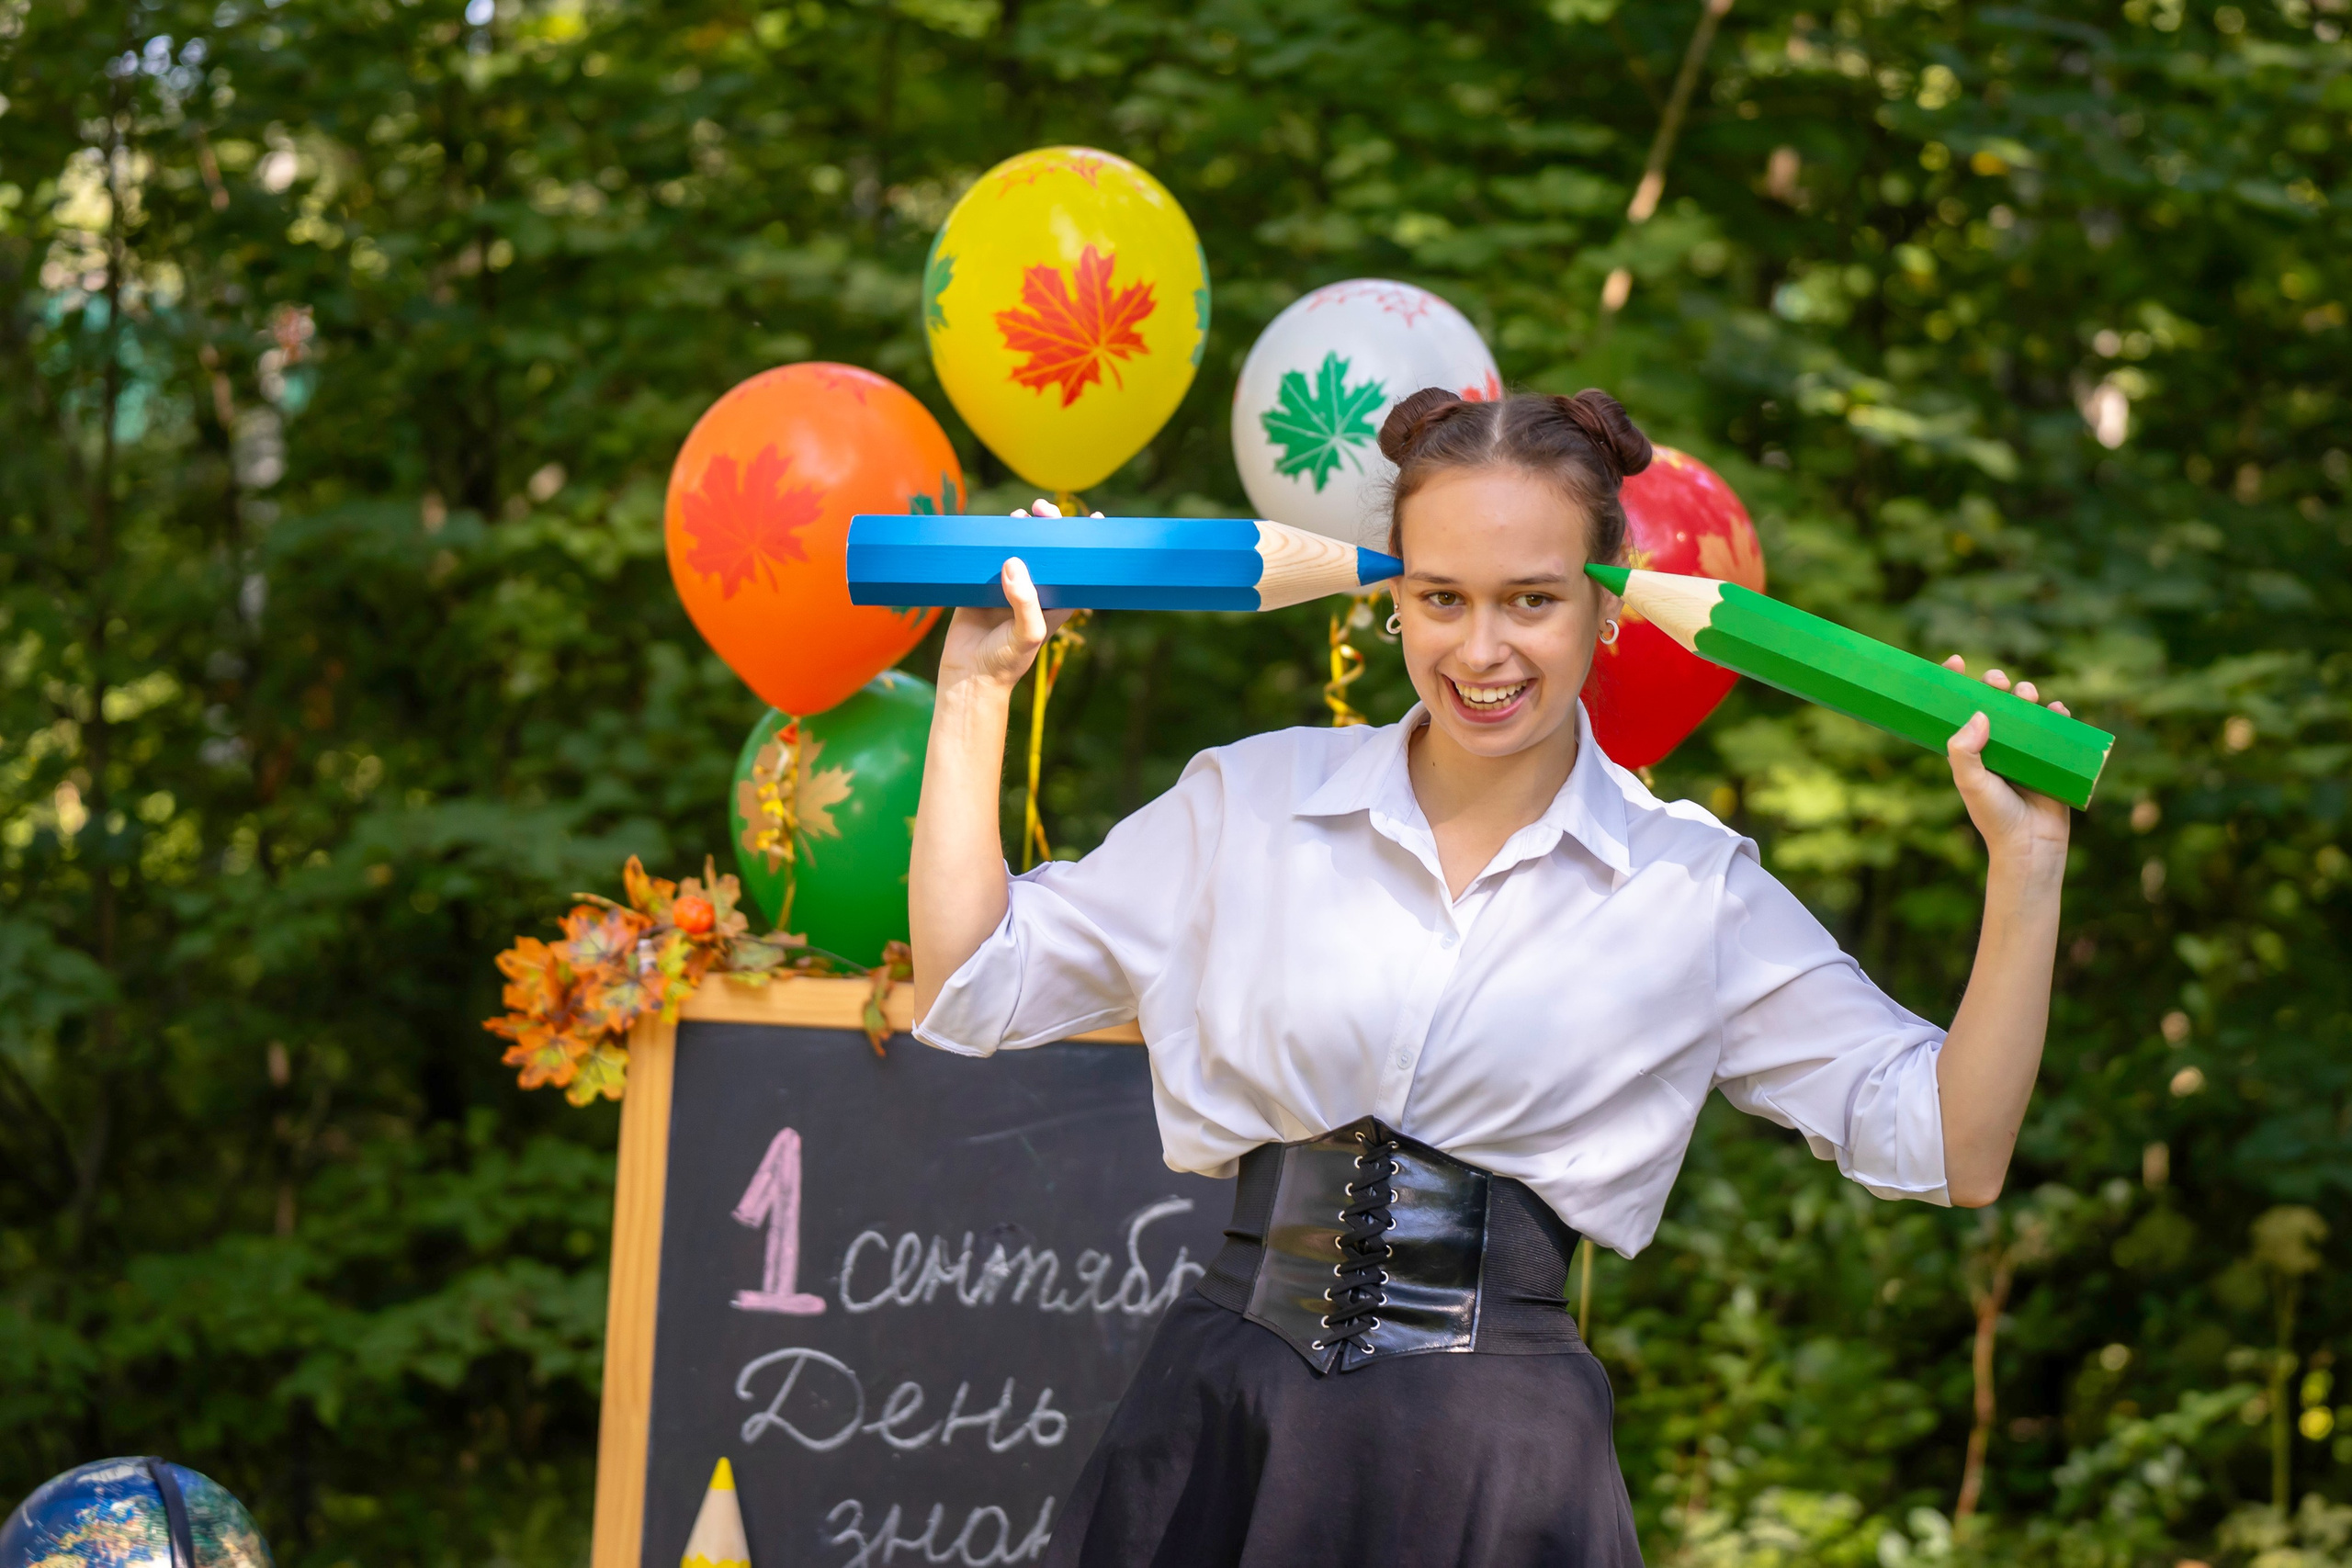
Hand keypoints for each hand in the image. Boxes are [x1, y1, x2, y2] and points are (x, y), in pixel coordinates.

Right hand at [936, 499, 1095, 692]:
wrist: (968, 676)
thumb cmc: (1006, 662)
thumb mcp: (1027, 635)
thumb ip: (1025, 602)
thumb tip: (1013, 562)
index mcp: (1054, 602)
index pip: (1075, 569)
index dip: (1085, 545)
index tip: (1094, 518)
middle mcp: (1033, 591)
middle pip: (1046, 550)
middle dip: (1048, 526)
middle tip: (1042, 510)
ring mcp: (1006, 586)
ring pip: (1017, 548)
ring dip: (1019, 528)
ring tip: (1019, 516)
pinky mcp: (980, 586)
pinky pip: (987, 557)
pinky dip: (990, 541)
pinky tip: (992, 528)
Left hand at [1941, 655, 2072, 869]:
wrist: (2031, 844)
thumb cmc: (1994, 815)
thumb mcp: (1970, 782)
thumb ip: (1964, 750)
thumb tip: (1979, 713)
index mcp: (1970, 748)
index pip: (1960, 709)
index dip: (1956, 683)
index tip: (1956, 661)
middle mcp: (1996, 743)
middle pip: (1994, 700)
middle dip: (1996, 683)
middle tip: (1998, 682)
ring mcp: (2024, 748)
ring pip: (2026, 708)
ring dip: (2026, 693)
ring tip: (2026, 696)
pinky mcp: (2051, 755)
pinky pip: (2056, 726)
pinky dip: (2058, 712)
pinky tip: (2056, 710)